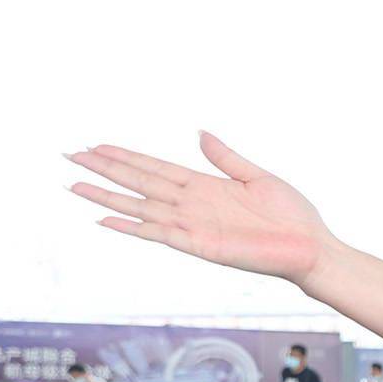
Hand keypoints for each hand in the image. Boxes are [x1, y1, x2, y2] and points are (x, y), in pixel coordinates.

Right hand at [66, 133, 331, 283]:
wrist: (312, 247)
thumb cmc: (293, 216)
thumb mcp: (258, 177)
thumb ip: (226, 158)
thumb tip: (200, 133)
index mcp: (205, 186)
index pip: (155, 168)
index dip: (126, 157)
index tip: (97, 145)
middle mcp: (192, 205)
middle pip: (139, 183)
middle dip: (105, 170)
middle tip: (70, 156)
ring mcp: (193, 225)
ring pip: (140, 207)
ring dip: (107, 197)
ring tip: (75, 185)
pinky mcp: (200, 245)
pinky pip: (159, 234)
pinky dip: (132, 227)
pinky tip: (106, 220)